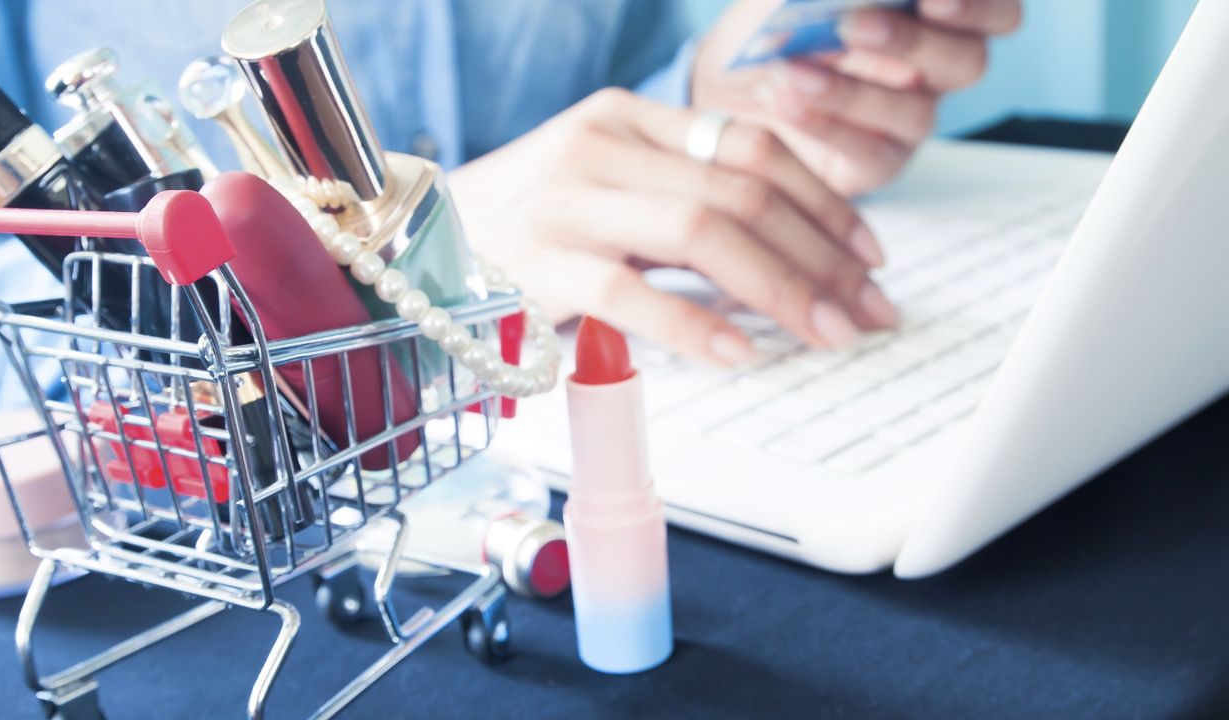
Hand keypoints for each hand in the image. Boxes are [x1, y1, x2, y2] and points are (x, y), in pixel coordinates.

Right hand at [449, 89, 897, 365]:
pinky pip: (633, 292)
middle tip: (866, 310)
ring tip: (826, 333)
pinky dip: (695, 326)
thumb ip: (681, 204)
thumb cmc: (522, 228)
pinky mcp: (538, 261)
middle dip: (821, 256)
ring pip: (703, 231)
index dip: (824, 201)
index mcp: (629, 118)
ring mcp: (567, 199)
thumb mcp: (606, 189)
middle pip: (743, 191)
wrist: (414, 245)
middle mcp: (602, 144)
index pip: (752, 146)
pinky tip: (741, 354)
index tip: (868, 253)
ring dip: (781, 288)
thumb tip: (784, 255)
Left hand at [692, 0, 1022, 195]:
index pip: (997, 12)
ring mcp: (909, 120)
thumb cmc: (775, 27)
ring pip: (916, 112)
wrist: (726, 84)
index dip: (979, 4)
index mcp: (935, 16)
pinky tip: (785, 100)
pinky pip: (868, 151)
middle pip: (968, 62)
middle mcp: (935, 69)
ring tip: (793, 70)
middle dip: (914, 41)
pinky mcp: (877, 163)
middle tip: (855, 24)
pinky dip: (825, 123)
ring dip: (852, 90)